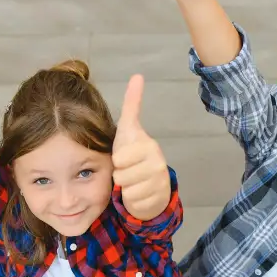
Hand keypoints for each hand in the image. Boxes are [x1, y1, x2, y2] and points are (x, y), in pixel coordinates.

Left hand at [112, 75, 170, 220]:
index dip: (116, 160)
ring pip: (127, 189)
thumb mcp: (128, 129)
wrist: (149, 182)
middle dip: (119, 175)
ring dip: (124, 188)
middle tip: (127, 171)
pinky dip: (131, 200)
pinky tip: (138, 193)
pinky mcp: (158, 199)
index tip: (123, 157)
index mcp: (148, 145)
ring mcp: (160, 182)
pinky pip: (133, 201)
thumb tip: (138, 75)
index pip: (119, 158)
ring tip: (132, 182)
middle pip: (121, 175)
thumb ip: (132, 104)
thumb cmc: (133, 154)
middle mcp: (158, 162)